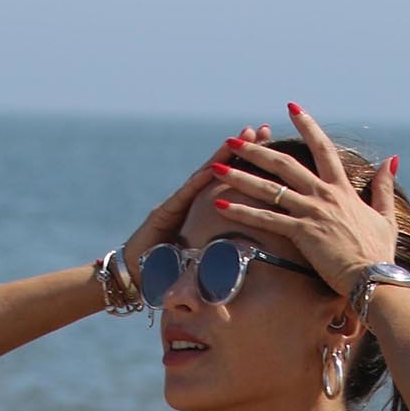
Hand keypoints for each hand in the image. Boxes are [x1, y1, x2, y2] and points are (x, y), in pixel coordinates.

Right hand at [122, 127, 272, 270]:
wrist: (135, 281)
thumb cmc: (170, 278)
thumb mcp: (206, 268)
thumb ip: (226, 260)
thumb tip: (258, 264)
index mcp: (207, 216)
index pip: (234, 188)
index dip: (253, 169)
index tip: (273, 148)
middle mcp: (193, 205)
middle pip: (223, 173)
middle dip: (245, 151)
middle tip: (264, 129)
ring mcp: (177, 206)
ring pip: (205, 176)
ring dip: (225, 155)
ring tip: (246, 136)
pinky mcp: (163, 214)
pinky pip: (186, 196)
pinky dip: (200, 181)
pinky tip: (216, 167)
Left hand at [210, 106, 397, 296]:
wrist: (375, 279)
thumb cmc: (380, 254)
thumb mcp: (386, 216)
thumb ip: (384, 187)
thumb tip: (391, 160)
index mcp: (342, 189)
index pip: (322, 148)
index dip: (307, 126)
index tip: (291, 108)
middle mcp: (324, 195)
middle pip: (284, 164)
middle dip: (257, 150)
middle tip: (234, 140)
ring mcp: (312, 212)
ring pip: (269, 188)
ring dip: (240, 177)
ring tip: (216, 167)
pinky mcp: (302, 233)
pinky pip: (265, 220)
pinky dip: (242, 212)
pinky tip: (220, 204)